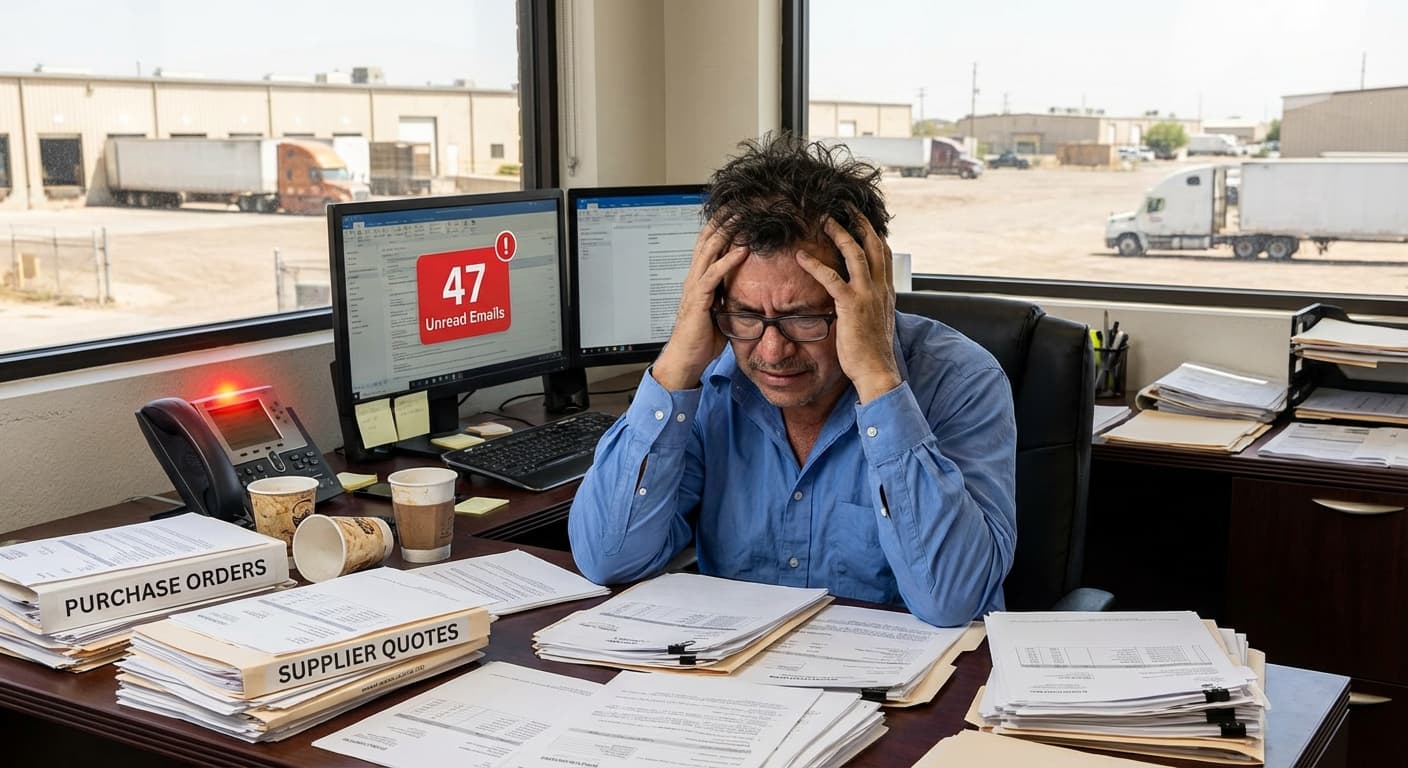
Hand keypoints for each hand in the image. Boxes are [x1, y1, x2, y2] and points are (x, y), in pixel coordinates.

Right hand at [652, 217, 748, 390]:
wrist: (685, 358)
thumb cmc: (702, 338)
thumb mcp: (719, 310)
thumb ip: (727, 295)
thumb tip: (745, 289)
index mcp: (698, 279)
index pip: (707, 245)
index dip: (719, 226)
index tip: (734, 211)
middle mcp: (694, 278)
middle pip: (706, 240)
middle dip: (722, 220)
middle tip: (738, 203)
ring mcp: (694, 287)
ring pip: (708, 251)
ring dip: (726, 233)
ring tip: (741, 217)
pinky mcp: (698, 300)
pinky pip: (713, 275)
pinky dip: (728, 261)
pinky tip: (742, 250)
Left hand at [795, 213, 900, 402]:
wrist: (877, 370)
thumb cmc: (872, 352)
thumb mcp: (877, 322)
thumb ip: (871, 305)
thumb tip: (863, 299)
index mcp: (886, 291)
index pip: (884, 253)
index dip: (873, 234)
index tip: (863, 220)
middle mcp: (880, 288)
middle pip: (873, 244)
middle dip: (859, 222)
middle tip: (846, 207)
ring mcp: (867, 295)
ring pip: (855, 253)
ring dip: (840, 233)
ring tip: (825, 220)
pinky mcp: (850, 306)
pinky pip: (832, 278)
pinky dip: (815, 265)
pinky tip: (801, 257)